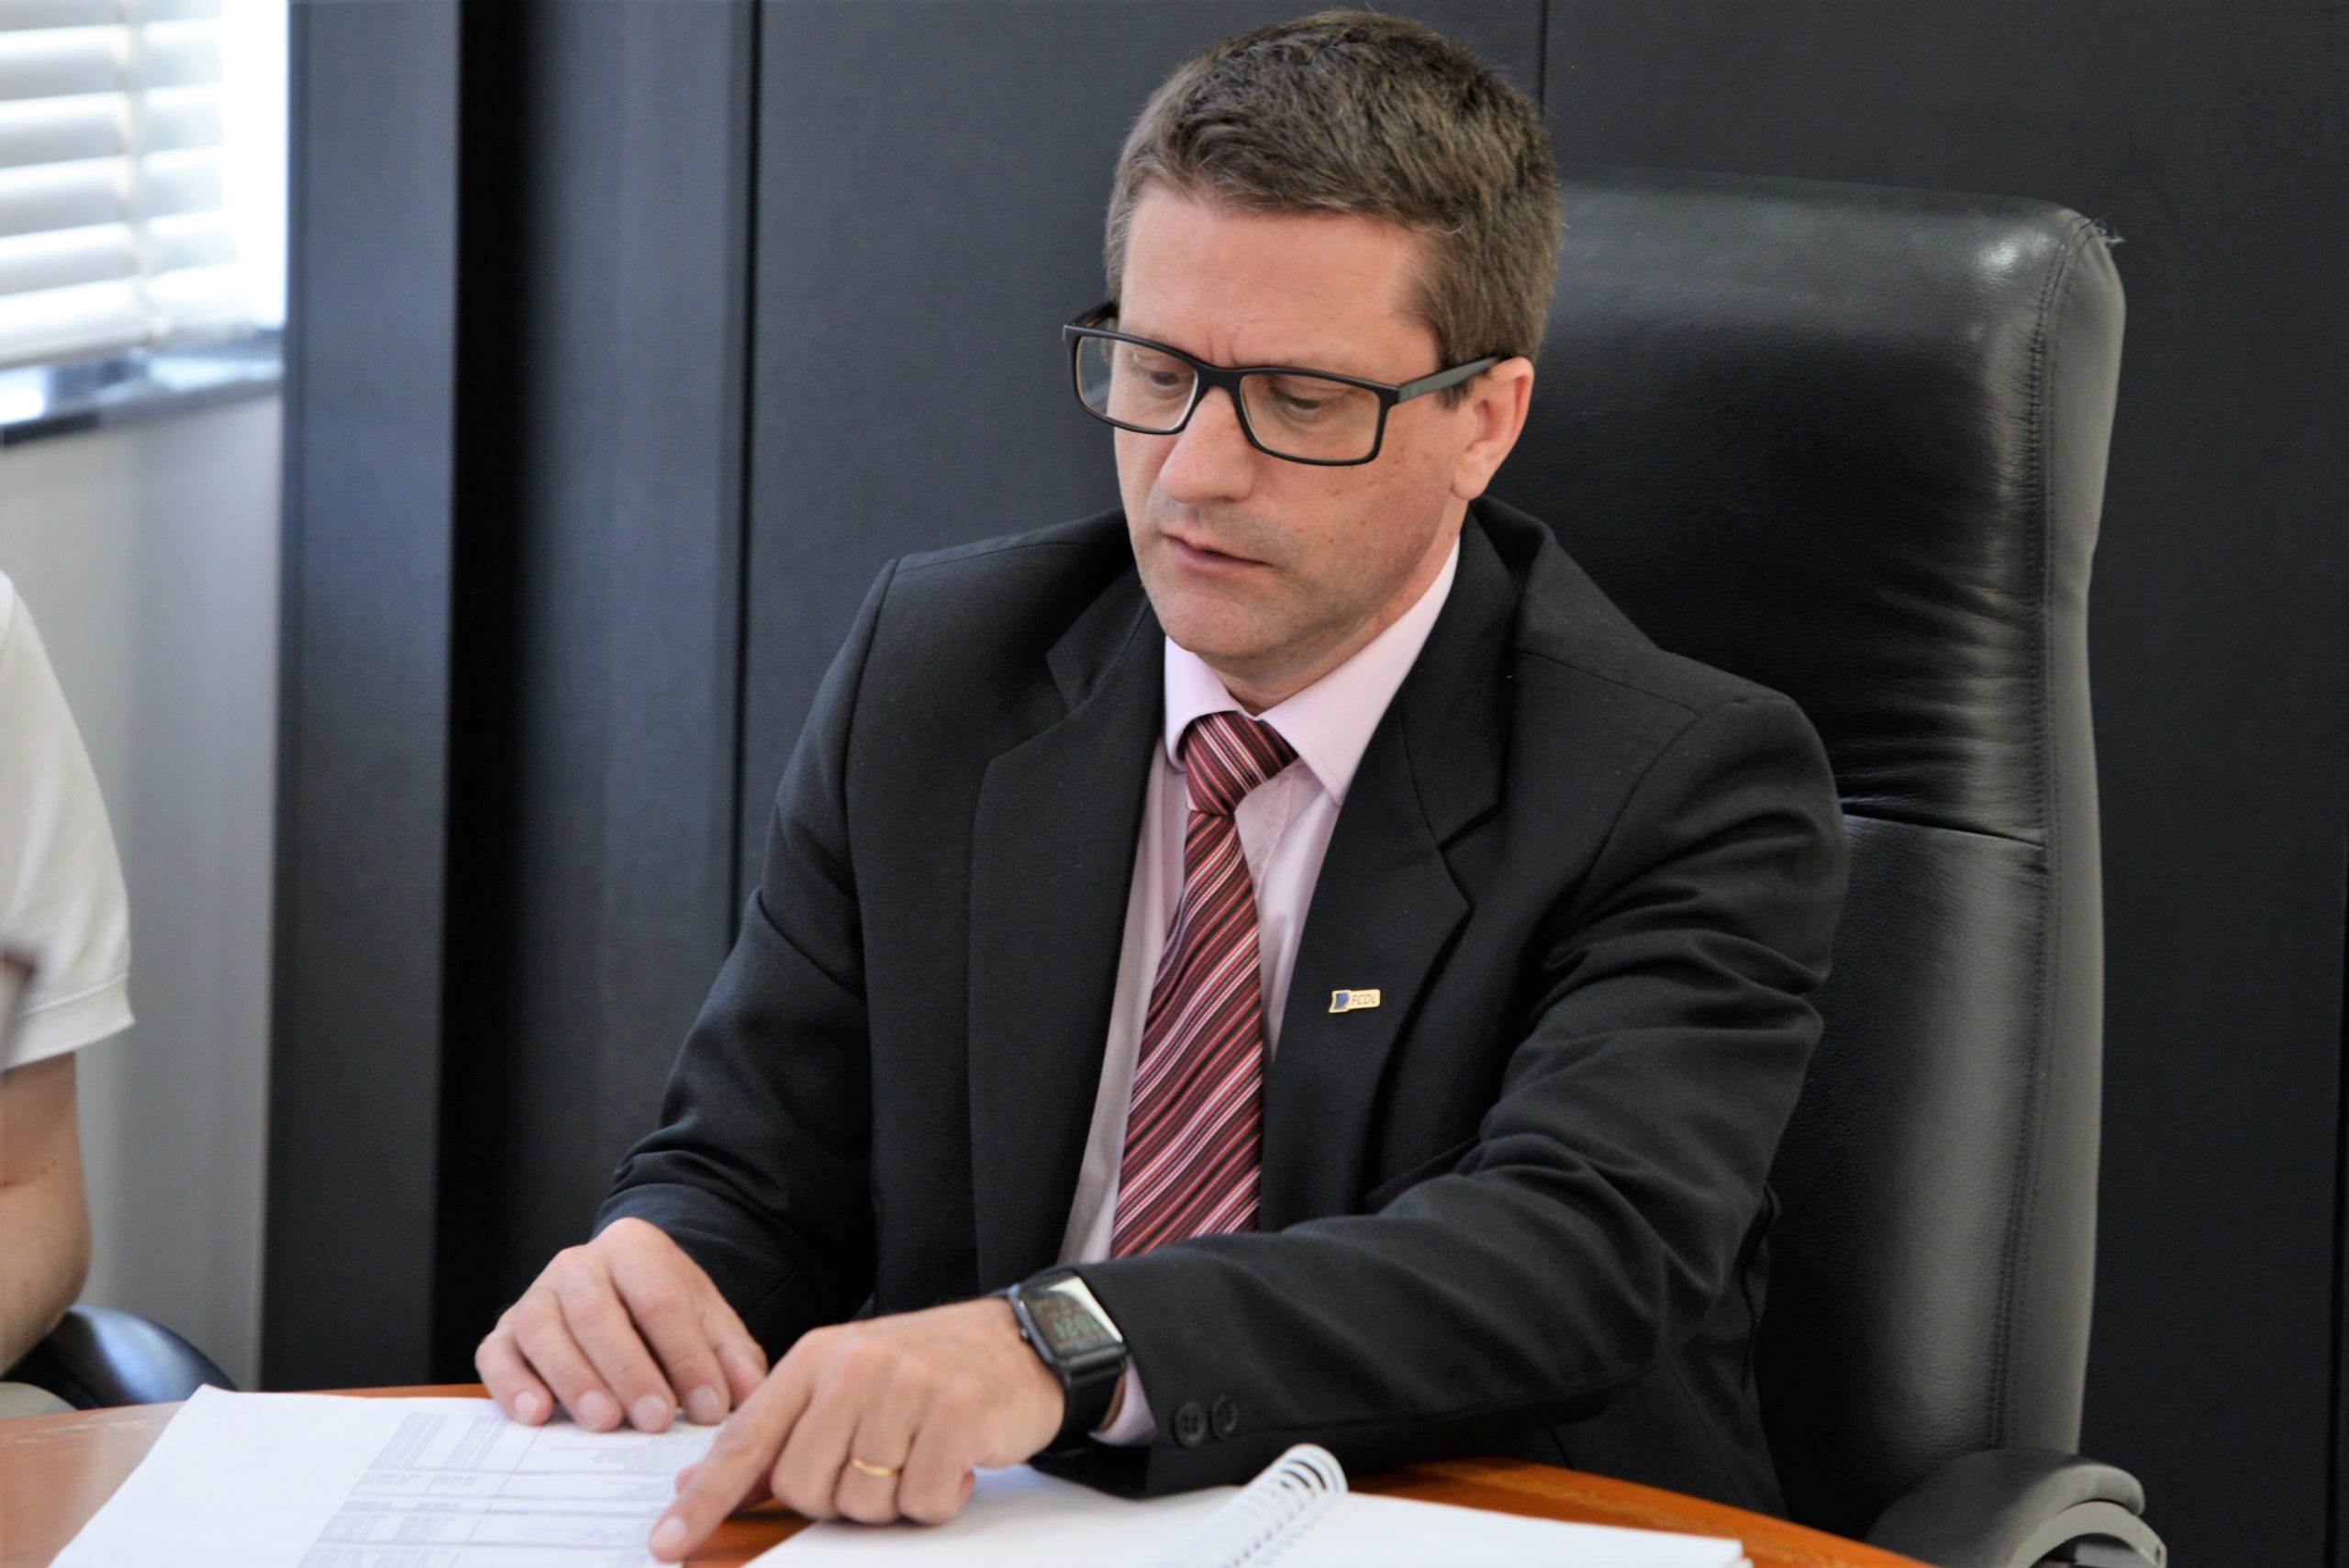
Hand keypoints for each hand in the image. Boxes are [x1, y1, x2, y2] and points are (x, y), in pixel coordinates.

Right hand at [476, 1217, 768, 1432]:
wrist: (621, 1296)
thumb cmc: (666, 1315)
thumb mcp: (709, 1322)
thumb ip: (733, 1356)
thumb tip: (751, 1395)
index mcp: (634, 1246)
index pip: (660, 1299)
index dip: (687, 1356)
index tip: (709, 1407)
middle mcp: (578, 1263)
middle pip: (596, 1310)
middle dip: (628, 1369)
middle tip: (655, 1419)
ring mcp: (535, 1294)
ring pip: (541, 1328)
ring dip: (573, 1379)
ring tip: (604, 1423)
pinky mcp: (503, 1332)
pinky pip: (496, 1354)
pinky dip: (511, 1385)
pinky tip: (537, 1416)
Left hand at [647, 1296, 1063, 1557]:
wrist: (1022, 1342)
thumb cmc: (928, 1369)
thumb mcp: (846, 1382)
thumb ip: (780, 1431)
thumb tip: (700, 1482)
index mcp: (816, 1357)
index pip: (745, 1440)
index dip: (704, 1499)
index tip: (668, 1544)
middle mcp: (854, 1366)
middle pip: (804, 1487)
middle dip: (837, 1499)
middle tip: (879, 1466)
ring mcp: (906, 1387)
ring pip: (862, 1502)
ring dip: (892, 1499)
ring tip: (918, 1455)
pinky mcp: (957, 1414)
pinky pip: (920, 1502)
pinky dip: (937, 1497)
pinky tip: (952, 1461)